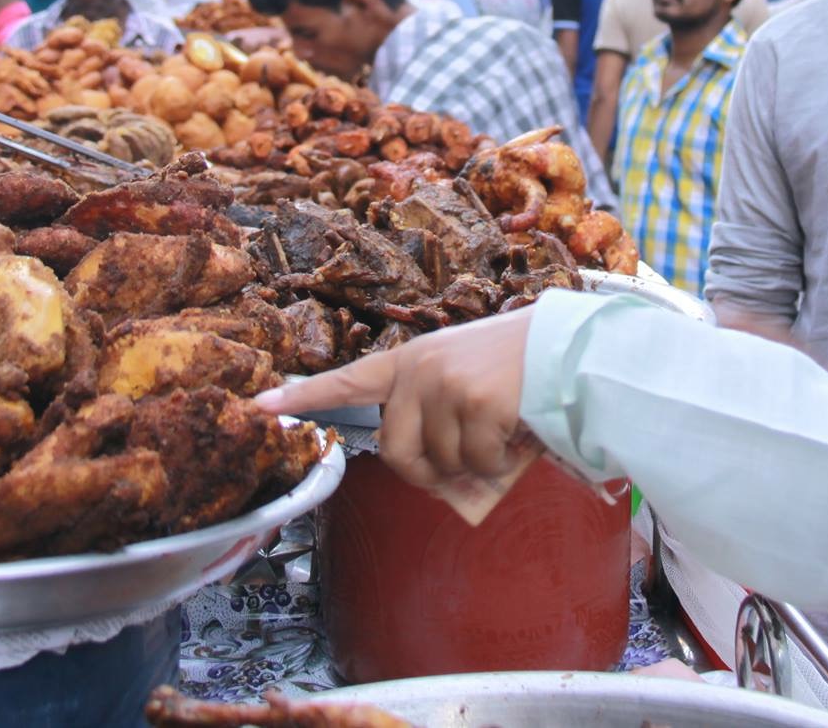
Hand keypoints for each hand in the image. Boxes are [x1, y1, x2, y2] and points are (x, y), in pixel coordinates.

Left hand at [256, 309, 534, 492]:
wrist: (568, 347)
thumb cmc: (517, 369)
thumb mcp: (463, 378)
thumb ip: (437, 417)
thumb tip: (438, 481)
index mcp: (410, 361)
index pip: (347, 380)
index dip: (303, 396)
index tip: (258, 405)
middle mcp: (419, 369)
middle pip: (397, 452)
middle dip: (428, 474)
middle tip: (458, 472)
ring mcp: (445, 385)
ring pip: (443, 463)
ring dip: (474, 465)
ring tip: (500, 434)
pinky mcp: (476, 404)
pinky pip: (476, 464)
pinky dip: (500, 462)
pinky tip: (517, 434)